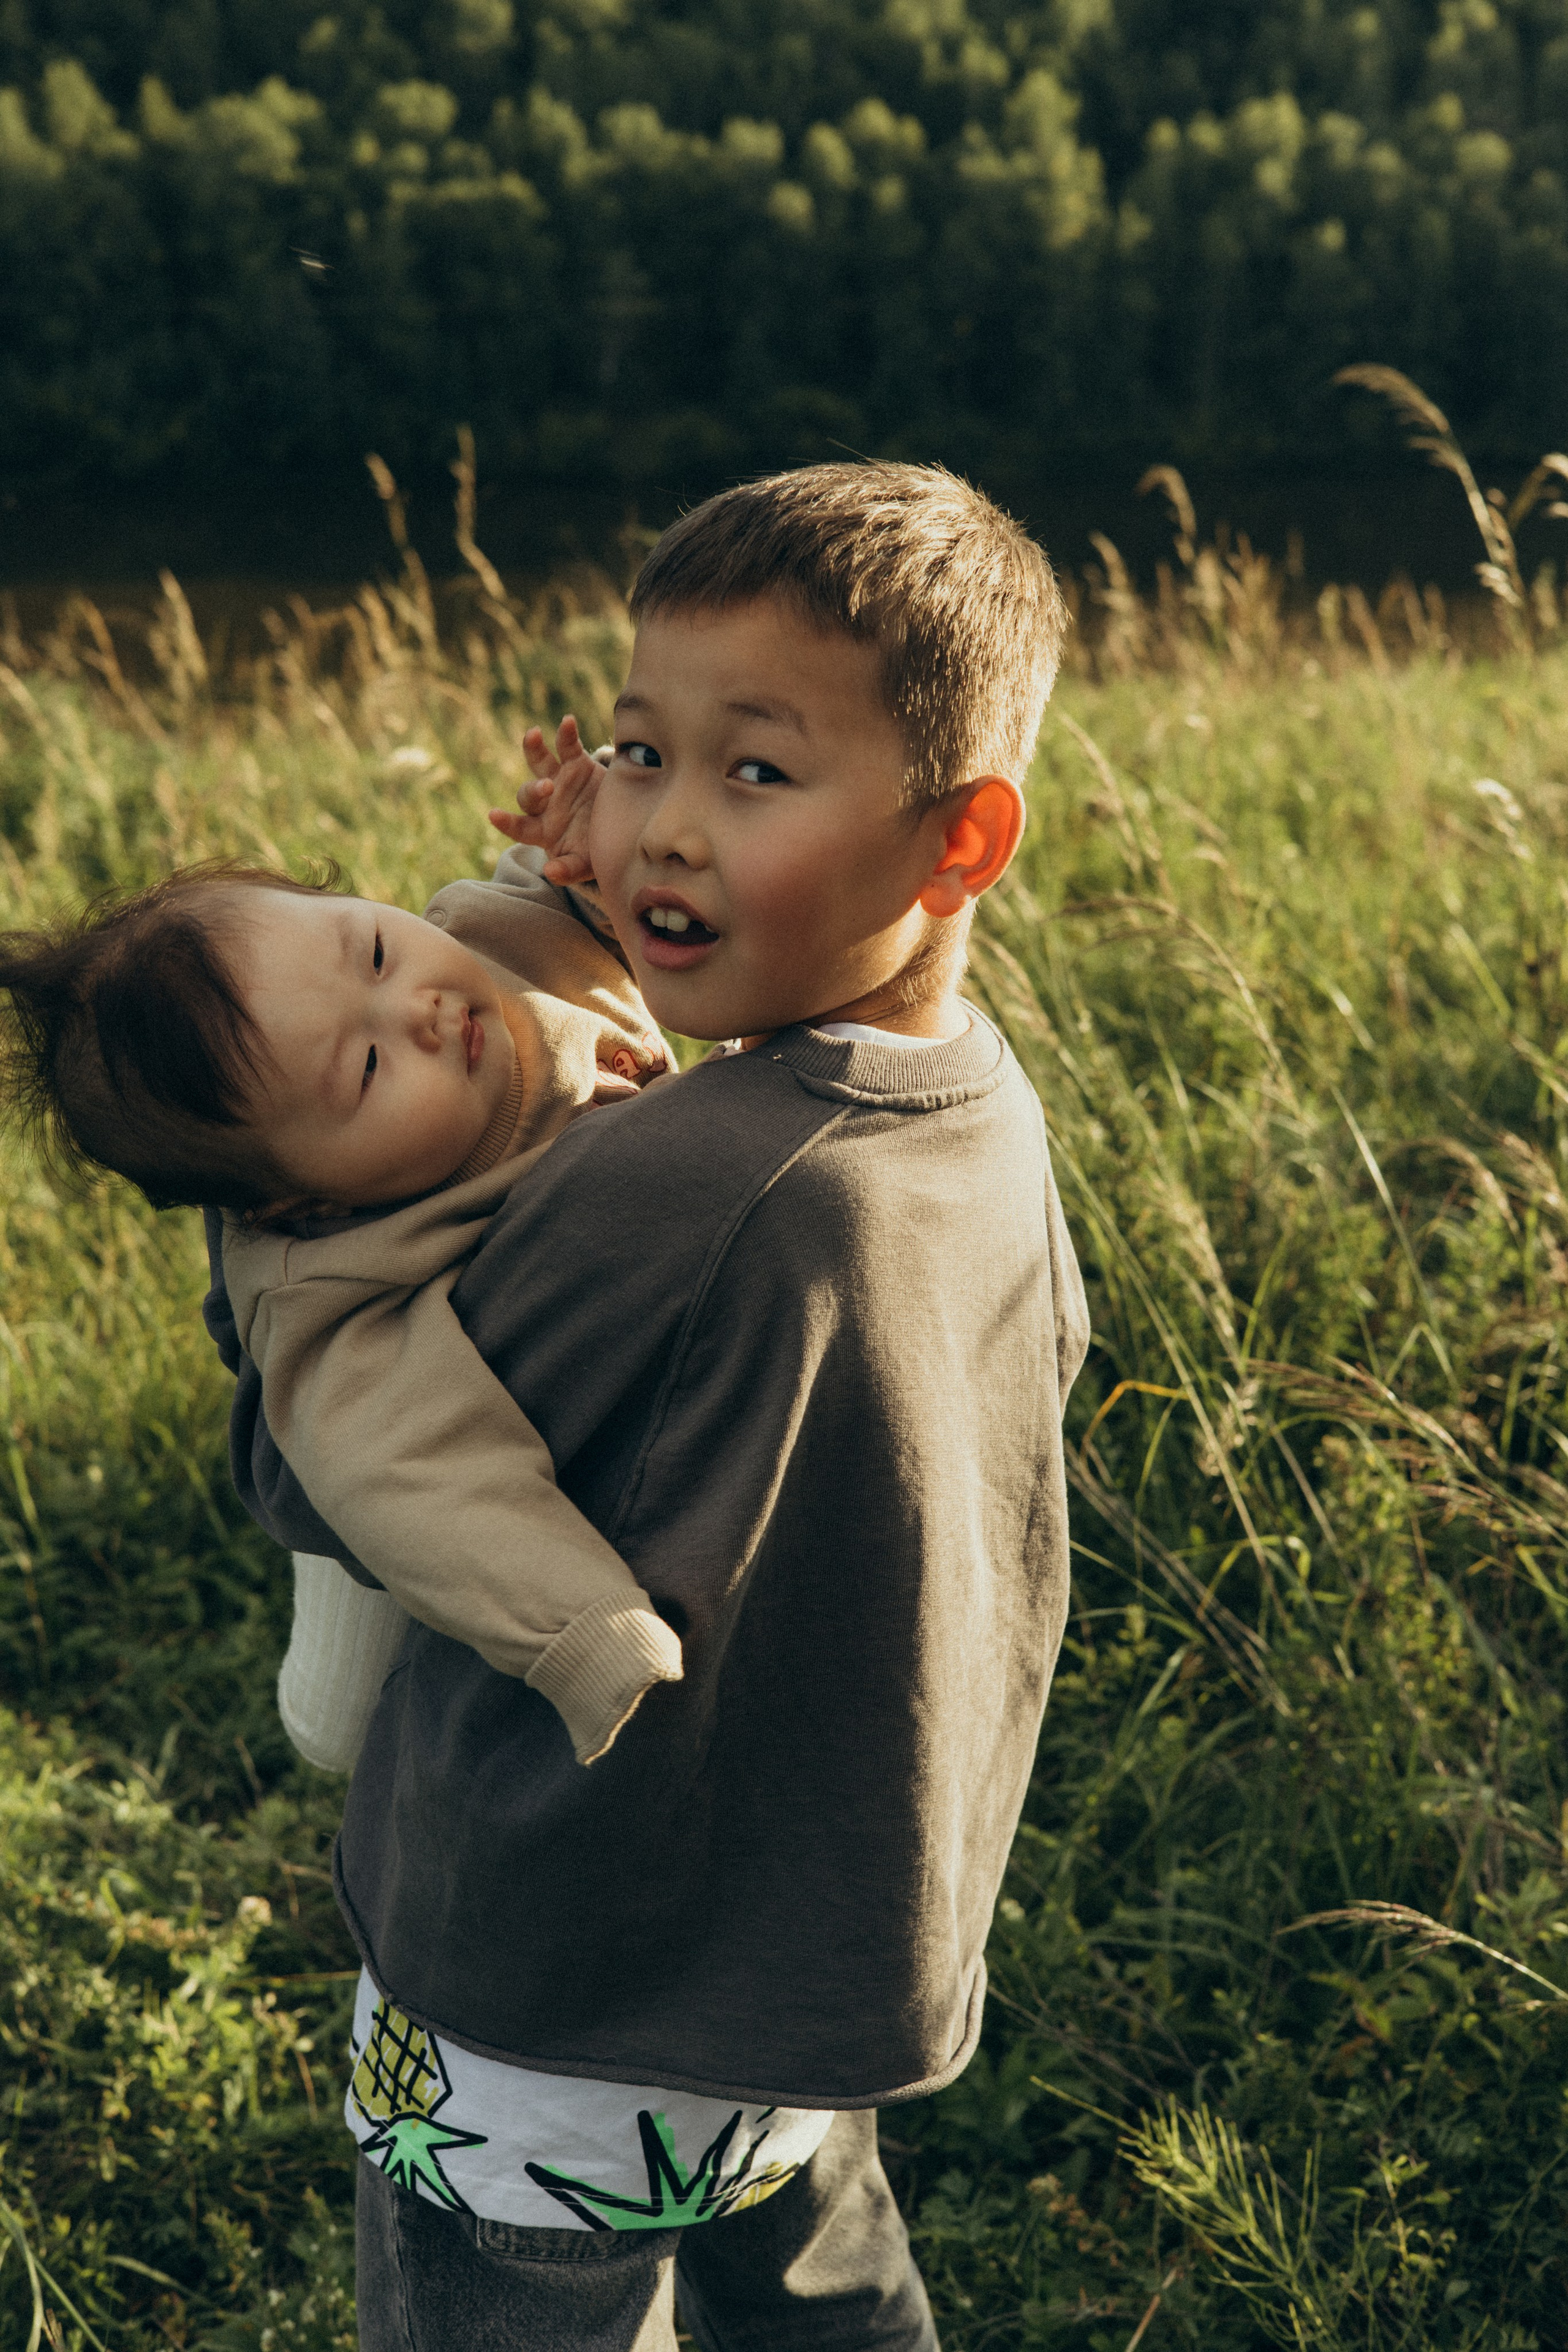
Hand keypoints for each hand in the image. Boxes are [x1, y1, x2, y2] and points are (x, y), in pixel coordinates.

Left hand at [488, 714, 606, 885]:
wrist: (623, 828)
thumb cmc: (596, 850)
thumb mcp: (584, 864)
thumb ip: (568, 870)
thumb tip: (550, 873)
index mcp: (542, 830)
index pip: (519, 827)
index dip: (506, 822)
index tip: (493, 814)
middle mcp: (546, 804)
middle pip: (528, 794)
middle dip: (534, 789)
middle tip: (547, 788)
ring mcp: (560, 781)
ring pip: (539, 761)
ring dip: (533, 748)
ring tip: (534, 735)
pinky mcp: (578, 764)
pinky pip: (567, 745)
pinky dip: (565, 733)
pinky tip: (567, 721)